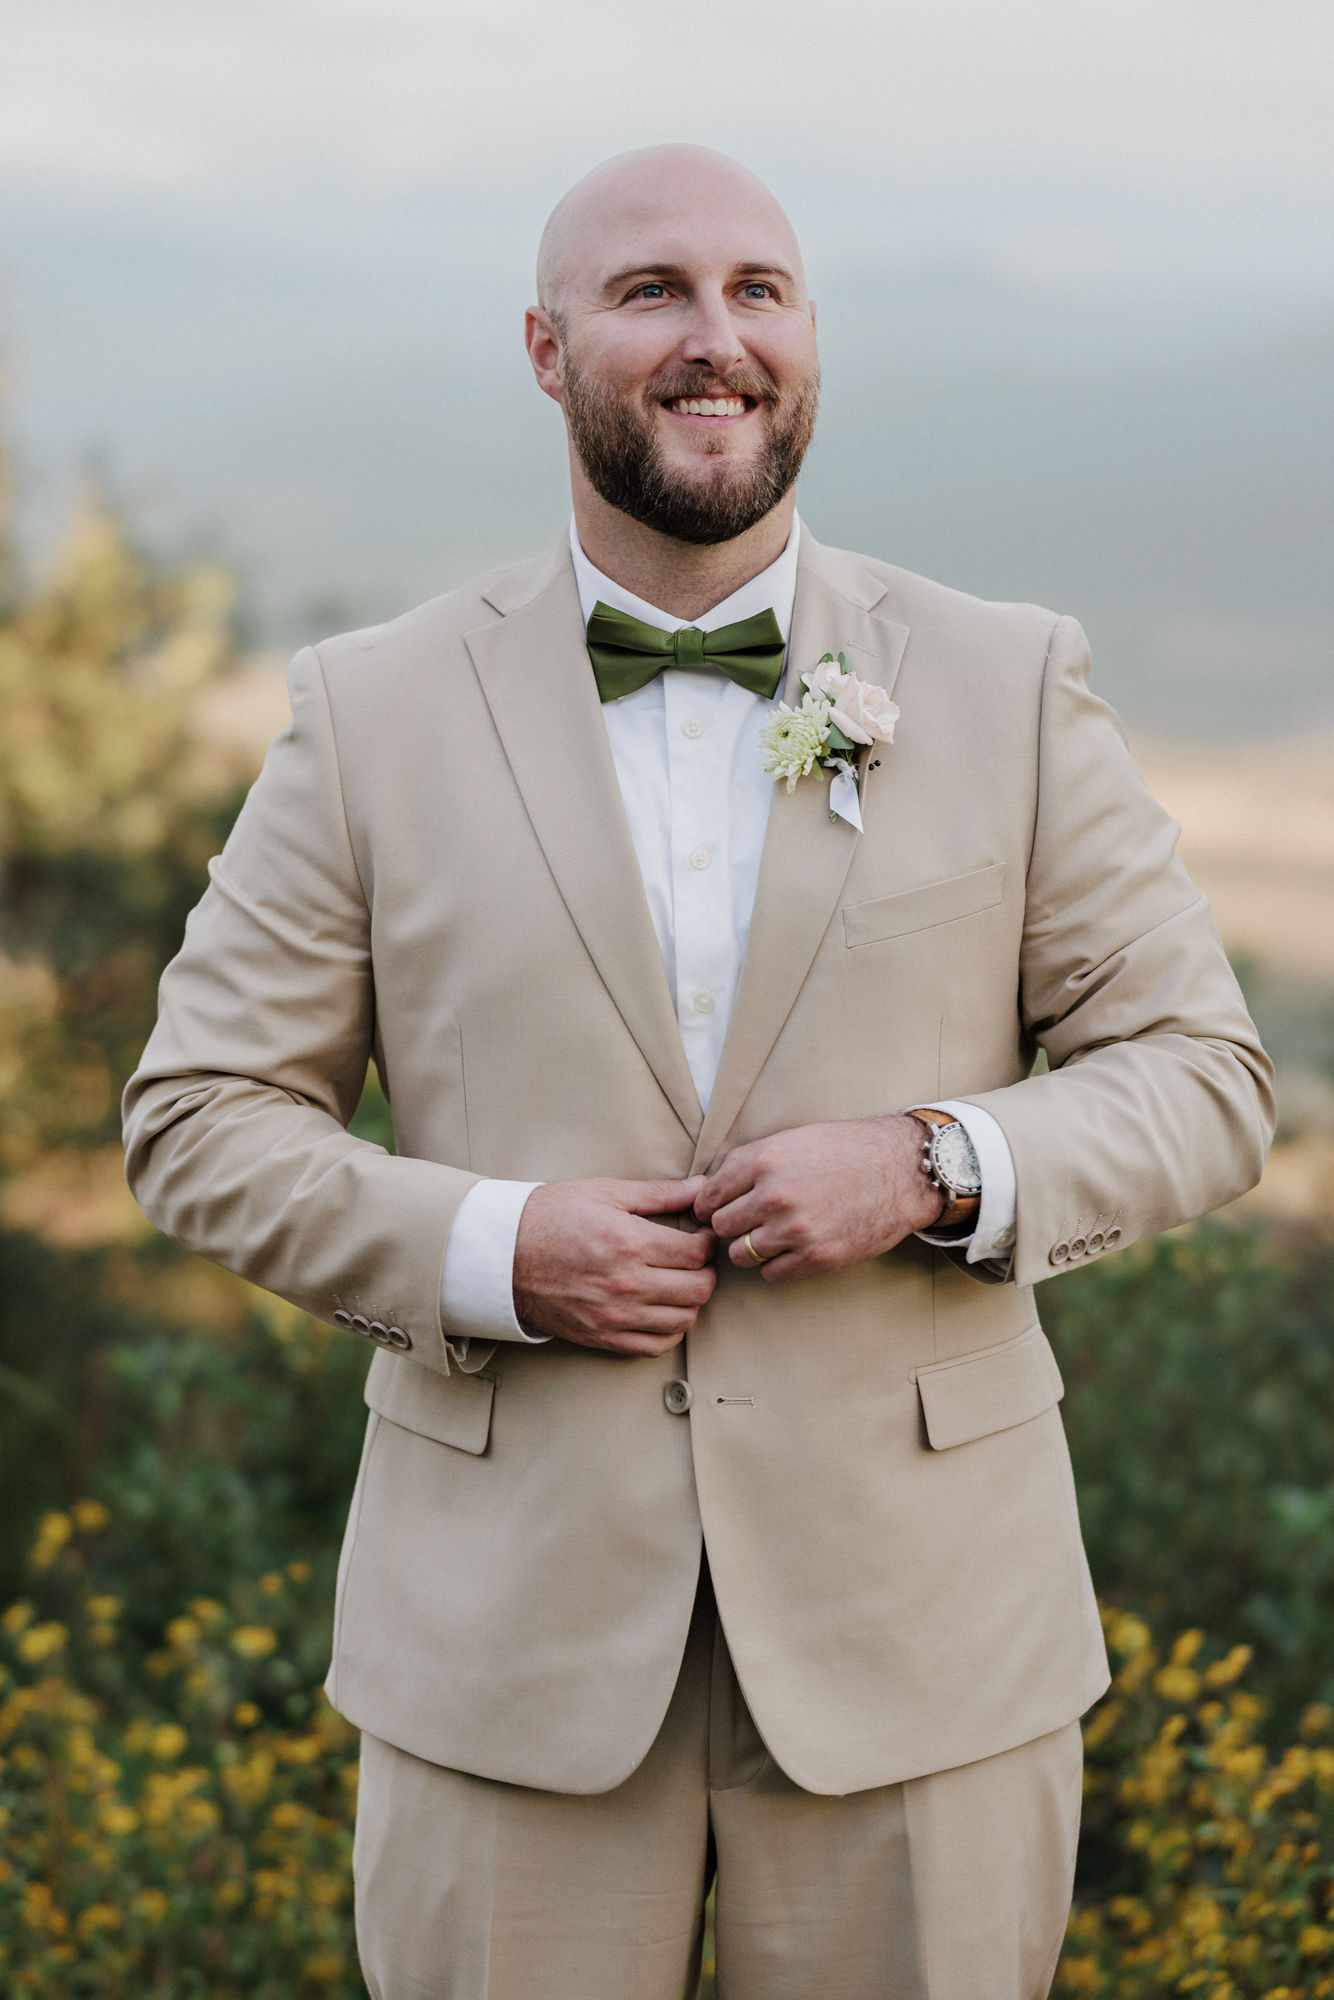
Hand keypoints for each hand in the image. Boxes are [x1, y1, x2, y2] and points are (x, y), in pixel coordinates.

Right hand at [513, 1177, 717, 1355]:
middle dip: (705, 1272)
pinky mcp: (602, 1337)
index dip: (708, 1242)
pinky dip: (669, 1331)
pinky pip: (654, 1346)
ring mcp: (614, 1315)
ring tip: (678, 1282)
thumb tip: (701, 1188)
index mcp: (628, 1242)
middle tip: (695, 1260)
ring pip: (683, 1320)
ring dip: (690, 1302)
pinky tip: (662, 1310)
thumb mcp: (604, 1192)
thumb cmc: (550, 1216)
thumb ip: (658, 1193)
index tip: (701, 1235)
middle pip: (698, 1289)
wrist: (502, 1254)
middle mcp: (626, 1283)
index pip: (696, 1253)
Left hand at [693, 1114, 943, 1281]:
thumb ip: (749, 1163)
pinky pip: (771, 1274)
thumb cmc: (845, 1151)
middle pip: (721, 1227)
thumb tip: (708, 1190)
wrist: (901, 1170)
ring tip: (768, 1237)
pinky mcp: (818, 1257)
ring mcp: (796, 1230)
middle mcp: (775, 1195)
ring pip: (740, 1255)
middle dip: (730, 1226)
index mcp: (765, 1160)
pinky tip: (790, 1250)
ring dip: (749, 1248)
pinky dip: (775, 1265)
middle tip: (746, 1223)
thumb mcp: (791, 1140)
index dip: (709, 1205)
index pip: (708, 1197)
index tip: (718, 1209)